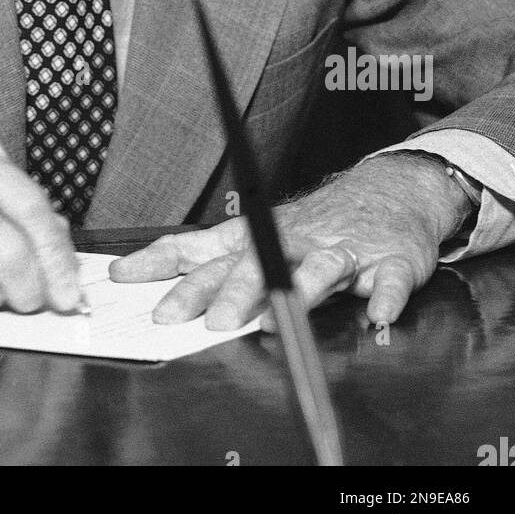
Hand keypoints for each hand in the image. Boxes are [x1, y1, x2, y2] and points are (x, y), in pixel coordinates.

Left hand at [109, 152, 471, 328]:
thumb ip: (214, 260)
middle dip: (220, 292)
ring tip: (271, 323)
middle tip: (194, 320)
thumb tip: (153, 275)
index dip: (160, 261)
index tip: (123, 275)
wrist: (391, 190)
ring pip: (315, 270)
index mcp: (257, 238)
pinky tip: (378, 315)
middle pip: (251, 265)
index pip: (200, 248)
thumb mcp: (259, 235)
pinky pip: (388, 279)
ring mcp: (342, 250)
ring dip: (294, 294)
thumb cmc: (317, 223)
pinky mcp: (388, 261)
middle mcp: (293, 241)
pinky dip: (385, 297)